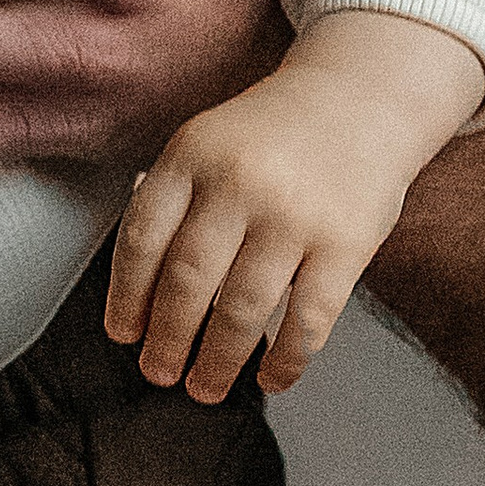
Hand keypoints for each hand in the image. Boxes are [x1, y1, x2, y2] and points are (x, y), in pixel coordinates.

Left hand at [104, 12, 484, 401]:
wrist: (361, 98)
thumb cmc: (272, 135)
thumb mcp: (207, 141)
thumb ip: (171, 200)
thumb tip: (134, 285)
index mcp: (191, 155)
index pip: (141, 238)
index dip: (125, 296)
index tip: (123, 333)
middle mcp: (238, 183)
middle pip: (185, 281)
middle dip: (166, 340)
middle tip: (158, 372)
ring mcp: (294, 215)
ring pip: (241, 311)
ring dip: (217, 362)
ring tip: (204, 387)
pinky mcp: (346, 244)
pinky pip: (308, 321)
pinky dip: (284, 361)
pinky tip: (270, 378)